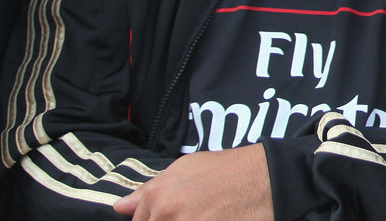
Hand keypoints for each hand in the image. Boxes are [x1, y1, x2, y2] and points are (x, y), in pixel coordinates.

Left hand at [112, 144, 272, 219]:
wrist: (266, 177)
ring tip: (205, 215)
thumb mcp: (185, 169)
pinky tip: (213, 219)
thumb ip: (150, 189)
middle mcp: (167, 213)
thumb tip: (119, 207)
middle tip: (194, 213)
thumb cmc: (227, 169)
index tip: (175, 216)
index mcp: (158, 196)